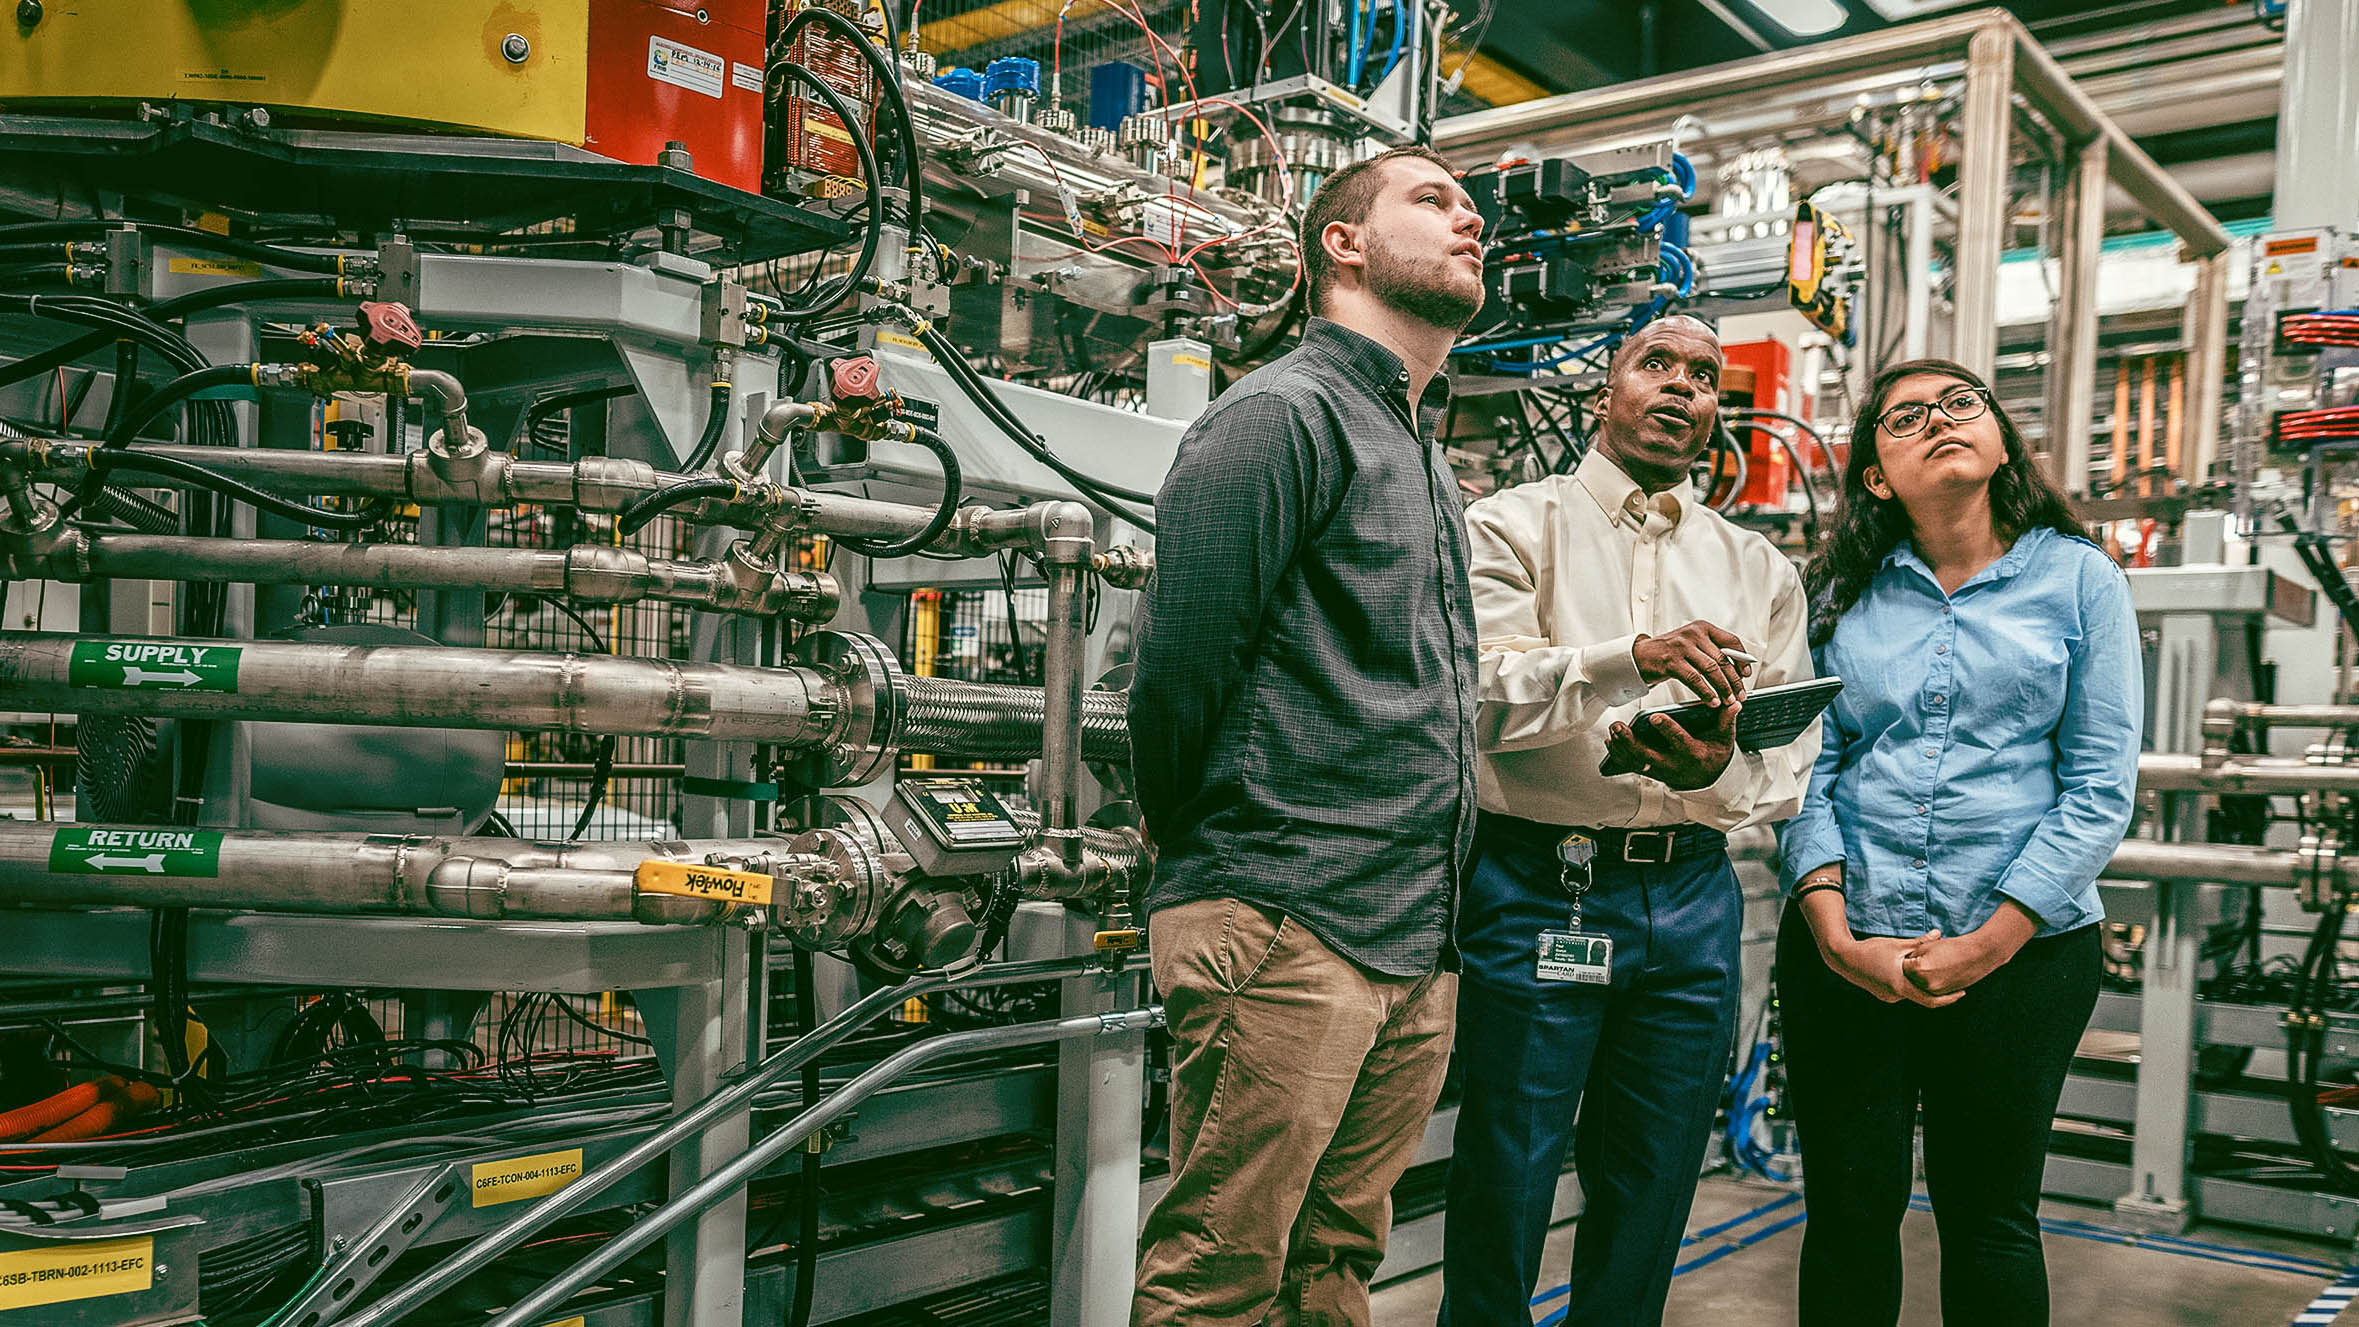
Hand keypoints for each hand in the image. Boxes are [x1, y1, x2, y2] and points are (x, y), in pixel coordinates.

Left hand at [1599, 701, 1738, 789]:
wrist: (1709, 779)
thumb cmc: (1715, 754)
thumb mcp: (1725, 739)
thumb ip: (1727, 720)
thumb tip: (1734, 703)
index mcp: (1693, 754)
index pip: (1679, 741)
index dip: (1667, 730)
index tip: (1655, 717)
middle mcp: (1674, 765)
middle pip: (1649, 756)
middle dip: (1631, 742)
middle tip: (1619, 726)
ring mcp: (1661, 770)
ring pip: (1637, 763)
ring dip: (1622, 748)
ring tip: (1613, 730)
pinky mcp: (1652, 772)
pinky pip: (1633, 766)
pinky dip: (1620, 755)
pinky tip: (1612, 742)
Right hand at [1631, 621, 1753, 706]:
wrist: (1640, 656)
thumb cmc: (1670, 653)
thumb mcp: (1692, 644)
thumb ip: (1712, 651)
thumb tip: (1738, 668)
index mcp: (1703, 628)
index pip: (1731, 641)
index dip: (1742, 659)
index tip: (1746, 674)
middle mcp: (1693, 634)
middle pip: (1723, 659)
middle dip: (1735, 680)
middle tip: (1740, 694)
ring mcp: (1682, 647)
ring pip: (1711, 670)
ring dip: (1723, 688)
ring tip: (1728, 700)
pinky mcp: (1671, 662)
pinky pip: (1694, 679)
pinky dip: (1706, 692)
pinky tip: (1711, 701)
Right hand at [1825, 931, 1960, 1007]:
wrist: (1844, 959)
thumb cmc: (1871, 950)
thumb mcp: (1897, 945)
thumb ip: (1919, 943)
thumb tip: (1940, 934)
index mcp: (1901, 986)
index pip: (1931, 1000)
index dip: (1949, 999)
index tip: (1962, 993)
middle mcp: (1895, 996)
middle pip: (1923, 997)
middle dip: (1938, 990)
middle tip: (1954, 983)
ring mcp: (1888, 997)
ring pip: (1912, 993)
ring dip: (1923, 986)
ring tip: (1934, 975)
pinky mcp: (1884, 994)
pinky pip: (1903, 991)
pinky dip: (1911, 985)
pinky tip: (1914, 974)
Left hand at [1901, 904, 2035, 996]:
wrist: (1979, 954)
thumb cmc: (1952, 946)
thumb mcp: (1927, 946)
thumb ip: (1912, 954)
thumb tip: (1903, 960)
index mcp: (1919, 970)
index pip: (1902, 966)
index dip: (1904, 957)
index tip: (1905, 952)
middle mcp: (1926, 984)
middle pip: (1910, 978)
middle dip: (1910, 969)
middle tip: (1913, 959)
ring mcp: (1937, 991)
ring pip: (1920, 986)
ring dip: (1919, 978)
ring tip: (1925, 965)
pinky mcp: (1946, 993)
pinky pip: (1932, 991)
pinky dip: (1929, 983)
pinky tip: (1932, 973)